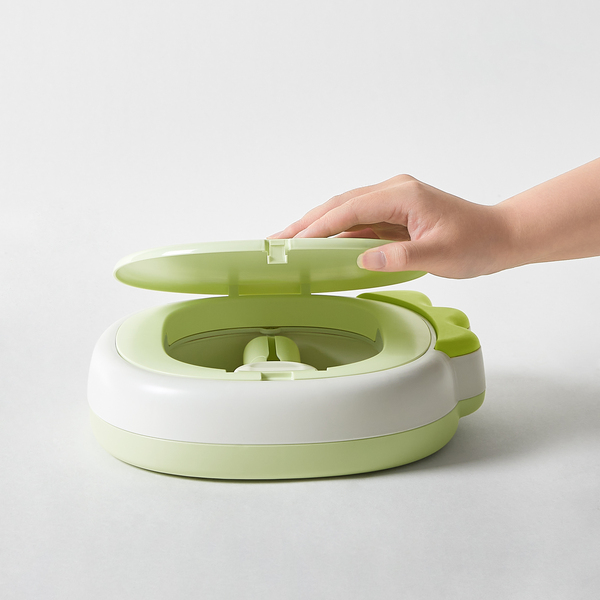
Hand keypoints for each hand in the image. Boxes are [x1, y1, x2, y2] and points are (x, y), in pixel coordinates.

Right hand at [270, 175, 510, 278]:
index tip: (293, 242)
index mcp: (403, 195)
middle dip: (305, 223)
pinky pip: (357, 222)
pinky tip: (320, 246)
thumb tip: (362, 260)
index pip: (349, 210)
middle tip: (275, 241)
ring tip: (288, 243)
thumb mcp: (440, 255)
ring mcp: (392, 200)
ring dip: (317, 227)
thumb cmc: (476, 242)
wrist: (499, 235)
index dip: (318, 226)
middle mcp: (393, 191)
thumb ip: (401, 257)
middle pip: (339, 205)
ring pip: (345, 212)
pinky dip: (336, 233)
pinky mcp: (394, 212)